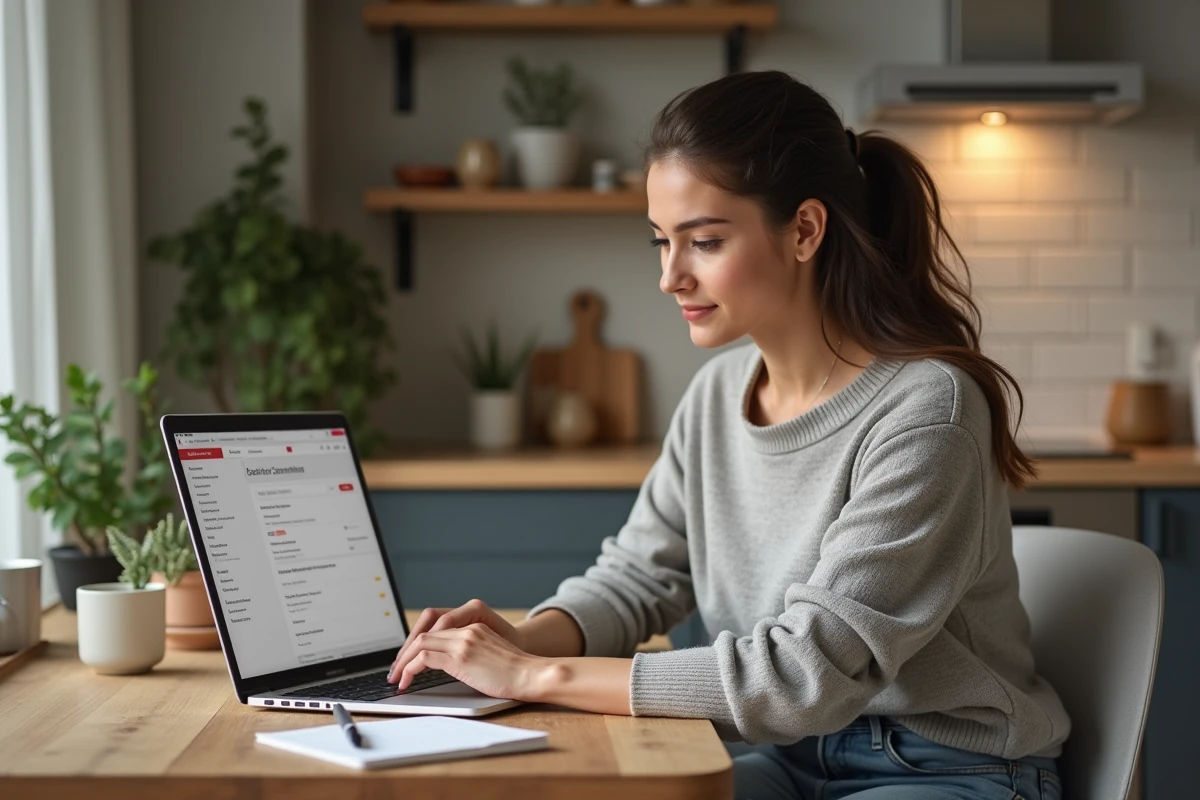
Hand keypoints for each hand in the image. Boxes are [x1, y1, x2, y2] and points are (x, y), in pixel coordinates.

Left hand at [389, 599, 523, 678]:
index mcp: (474, 627)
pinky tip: (407, 682)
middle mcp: (467, 630)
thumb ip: (471, 655)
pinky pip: (425, 659)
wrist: (531, 674)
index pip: (436, 629)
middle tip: (395, 670)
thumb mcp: (491, 656)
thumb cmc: (517, 673)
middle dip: (405, 653)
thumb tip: (451, 669)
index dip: (417, 644)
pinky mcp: (460, 657)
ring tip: (396, 677)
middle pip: (424, 633)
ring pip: (420, 644)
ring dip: (403, 661)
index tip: (408, 660)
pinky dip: (411, 669)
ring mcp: (463, 642)